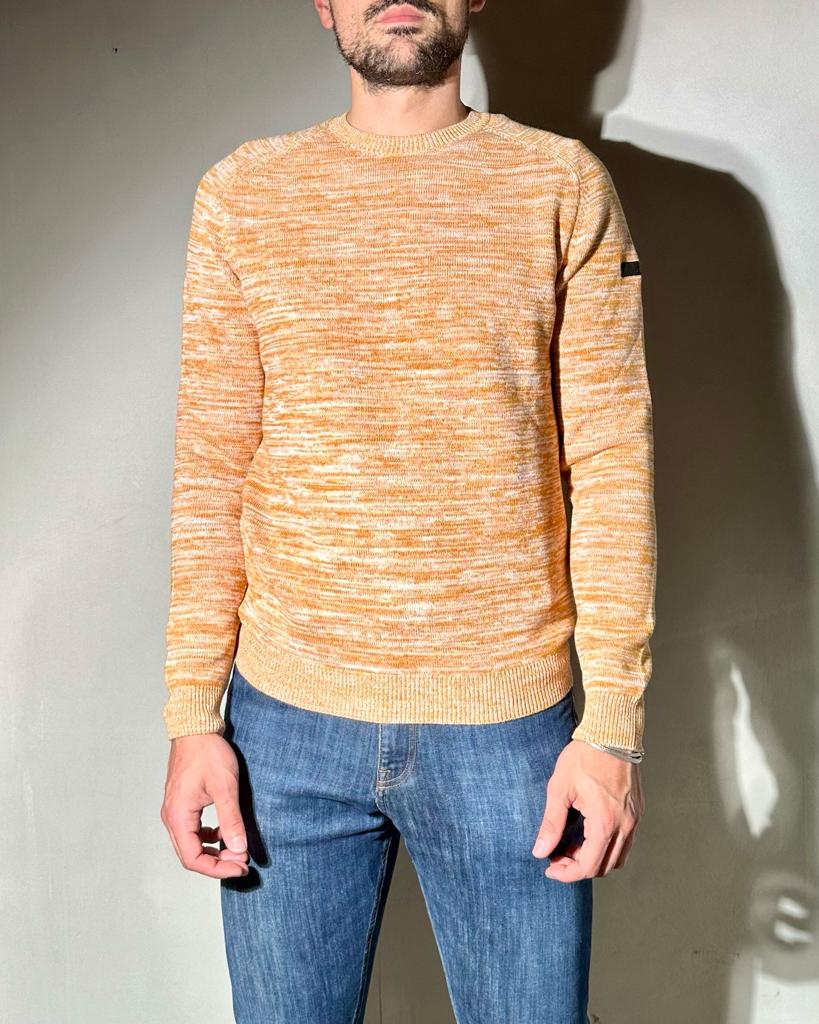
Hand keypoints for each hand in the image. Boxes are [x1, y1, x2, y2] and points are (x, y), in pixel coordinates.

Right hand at [160, 733, 249, 878]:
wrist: (195, 728)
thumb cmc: (208, 753)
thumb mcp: (225, 787)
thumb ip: (231, 820)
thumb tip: (238, 849)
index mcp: (178, 816)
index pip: (193, 859)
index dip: (218, 869)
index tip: (241, 867)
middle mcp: (171, 817)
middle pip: (190, 855)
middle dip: (217, 863)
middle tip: (242, 862)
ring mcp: (174, 810)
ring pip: (191, 844)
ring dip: (213, 851)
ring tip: (236, 850)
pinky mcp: (181, 803)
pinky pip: (192, 830)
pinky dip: (208, 837)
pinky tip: (224, 832)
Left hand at [531, 739, 644, 880]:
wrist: (611, 732)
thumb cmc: (584, 757)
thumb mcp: (559, 788)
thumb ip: (551, 823)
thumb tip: (540, 851)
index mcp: (605, 823)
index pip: (588, 866)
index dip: (567, 873)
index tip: (550, 868)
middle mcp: (625, 826)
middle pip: (604, 867)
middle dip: (579, 867)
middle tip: (557, 855)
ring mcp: (634, 819)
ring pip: (617, 857)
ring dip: (594, 858)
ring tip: (572, 844)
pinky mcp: (637, 811)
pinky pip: (625, 841)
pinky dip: (606, 845)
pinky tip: (588, 832)